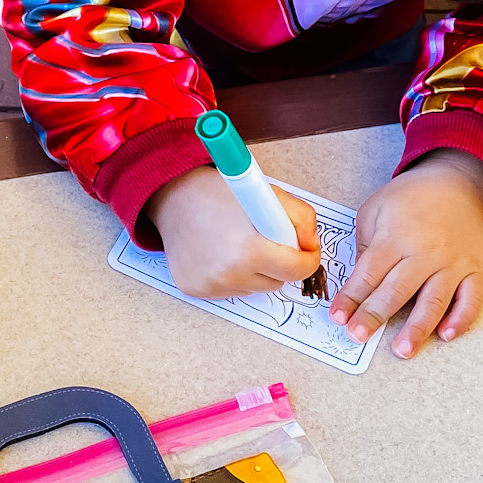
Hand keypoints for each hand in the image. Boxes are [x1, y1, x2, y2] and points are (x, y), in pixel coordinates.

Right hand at [144, 166, 320, 297]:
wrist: (172, 197)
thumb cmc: (217, 193)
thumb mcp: (269, 194)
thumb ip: (301, 219)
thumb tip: (310, 245)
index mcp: (248, 249)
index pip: (296, 270)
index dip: (307, 259)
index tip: (305, 251)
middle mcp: (227, 273)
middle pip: (277, 282)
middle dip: (280, 263)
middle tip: (266, 239)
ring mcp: (209, 285)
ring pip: (254, 288)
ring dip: (256, 270)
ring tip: (239, 243)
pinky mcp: (195, 290)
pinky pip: (231, 290)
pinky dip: (233, 275)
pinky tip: (220, 253)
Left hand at [332, 150, 482, 357]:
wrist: (456, 182)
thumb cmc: (410, 198)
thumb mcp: (374, 211)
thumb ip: (364, 247)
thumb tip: (357, 284)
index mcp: (395, 237)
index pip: (368, 274)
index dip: (351, 298)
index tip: (337, 317)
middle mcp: (425, 252)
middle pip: (397, 291)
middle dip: (374, 316)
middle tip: (358, 337)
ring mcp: (453, 263)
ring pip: (434, 301)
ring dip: (417, 328)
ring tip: (402, 350)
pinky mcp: (475, 269)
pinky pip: (471, 298)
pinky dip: (461, 319)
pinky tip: (446, 335)